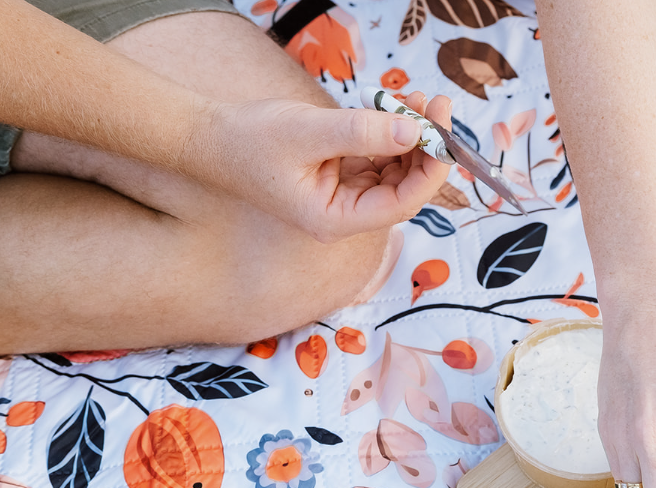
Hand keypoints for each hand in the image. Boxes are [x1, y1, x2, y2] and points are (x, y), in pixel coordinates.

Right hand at [194, 91, 450, 242]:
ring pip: (395, 170)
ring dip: (411, 136)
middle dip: (425, 148)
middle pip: (404, 187)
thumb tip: (414, 130)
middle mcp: (345, 213)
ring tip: (419, 99)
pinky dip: (392, 133)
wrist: (212, 138)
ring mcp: (345, 194)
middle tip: (438, 105)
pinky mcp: (342, 173)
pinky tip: (398, 107)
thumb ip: (362, 132)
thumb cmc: (250, 141)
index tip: (443, 132)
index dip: (429, 170)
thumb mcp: (309, 132)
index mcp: (336, 219)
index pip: (401, 203)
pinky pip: (379, 156)